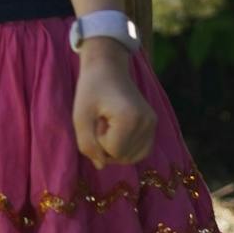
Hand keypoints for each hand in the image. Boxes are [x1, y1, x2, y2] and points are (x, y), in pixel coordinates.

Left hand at [71, 44, 156, 168]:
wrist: (108, 66)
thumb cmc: (91, 88)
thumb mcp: (80, 116)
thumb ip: (87, 144)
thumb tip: (100, 166)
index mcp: (131, 119)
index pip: (112, 153)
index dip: (98, 141)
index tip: (96, 120)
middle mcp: (147, 123)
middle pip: (123, 157)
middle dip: (106, 146)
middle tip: (102, 121)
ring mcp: (153, 124)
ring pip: (132, 156)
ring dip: (116, 147)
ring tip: (109, 124)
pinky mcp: (153, 124)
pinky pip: (141, 151)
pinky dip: (127, 148)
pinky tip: (117, 132)